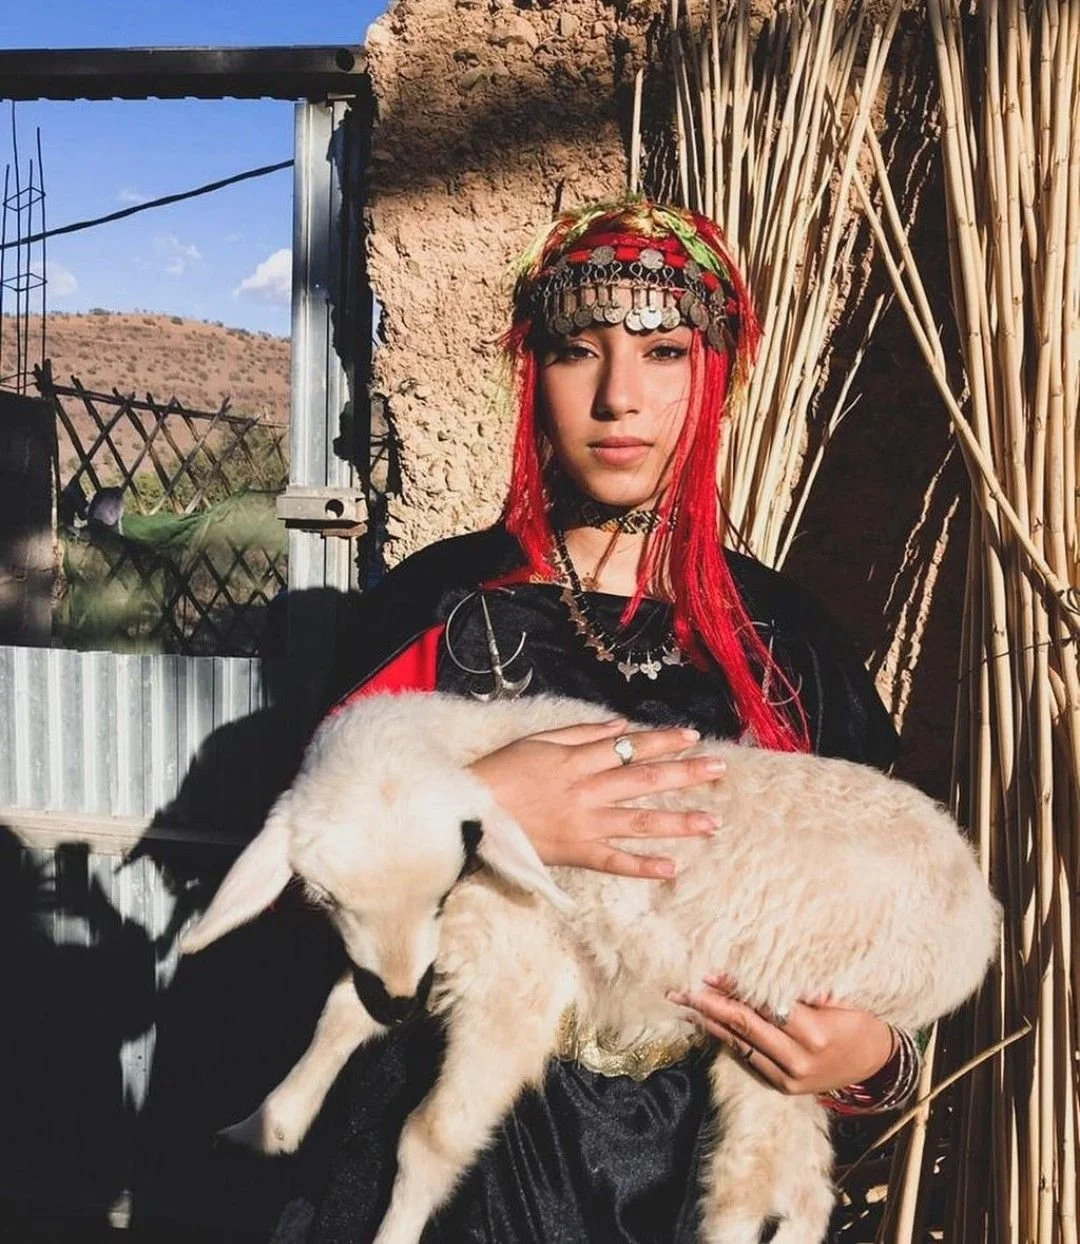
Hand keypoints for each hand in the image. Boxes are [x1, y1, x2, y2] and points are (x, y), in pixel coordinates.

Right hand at [468, 717, 723, 878]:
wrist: (469, 812)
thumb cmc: (500, 772)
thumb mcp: (537, 741)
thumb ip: (580, 733)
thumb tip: (620, 726)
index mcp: (577, 760)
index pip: (630, 747)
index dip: (663, 741)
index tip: (693, 737)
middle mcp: (586, 790)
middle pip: (644, 780)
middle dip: (685, 773)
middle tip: (720, 769)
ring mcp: (583, 823)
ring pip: (638, 821)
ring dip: (677, 821)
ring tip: (712, 822)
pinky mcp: (574, 852)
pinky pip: (612, 861)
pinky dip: (640, 865)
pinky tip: (670, 868)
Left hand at [667, 974, 893, 1094]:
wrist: (876, 1065)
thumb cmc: (860, 1021)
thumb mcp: (842, 998)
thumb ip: (806, 987)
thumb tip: (765, 968)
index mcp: (814, 1034)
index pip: (763, 1006)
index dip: (734, 989)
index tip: (708, 974)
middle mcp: (797, 1060)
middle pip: (745, 1027)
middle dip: (710, 1007)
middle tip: (681, 991)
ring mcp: (789, 1078)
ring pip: (741, 1045)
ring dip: (710, 1024)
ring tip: (684, 1006)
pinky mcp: (784, 1087)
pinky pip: (748, 1059)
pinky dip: (726, 1040)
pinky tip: (708, 1025)